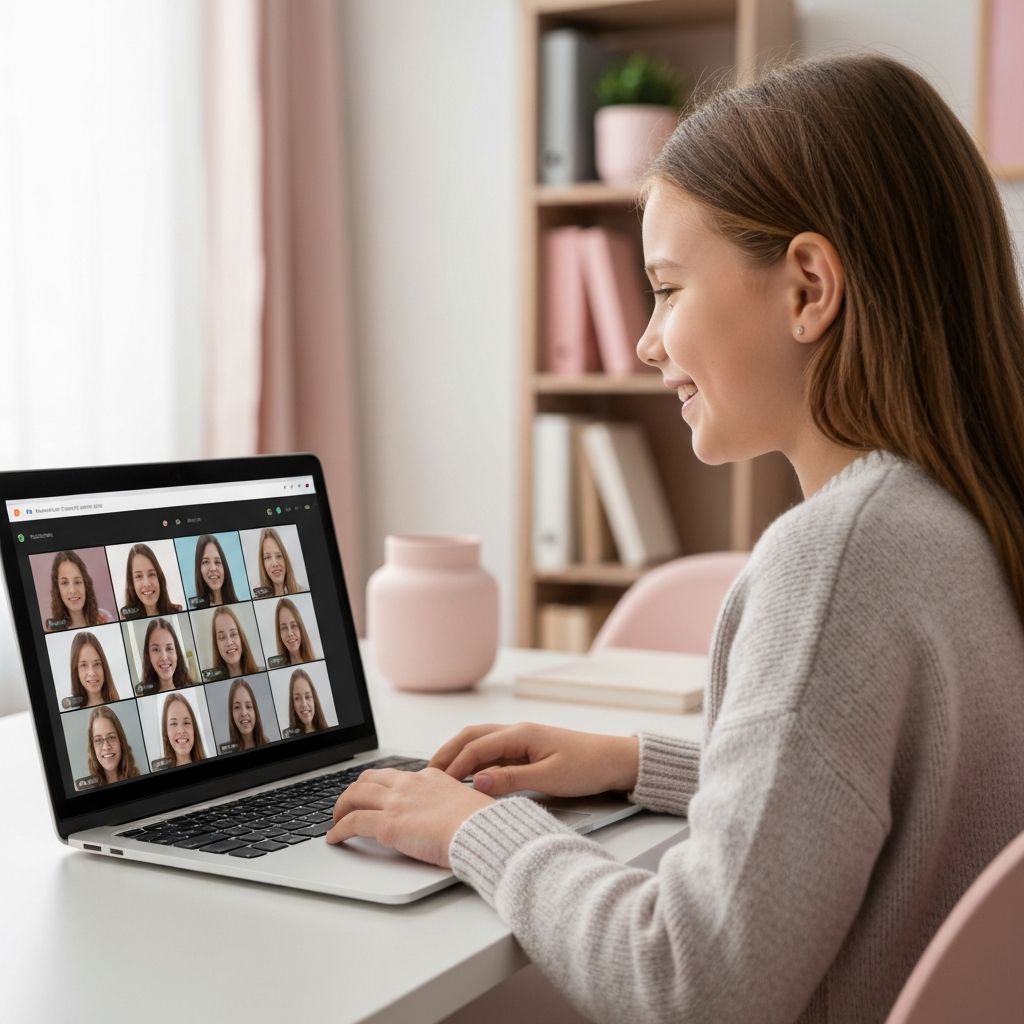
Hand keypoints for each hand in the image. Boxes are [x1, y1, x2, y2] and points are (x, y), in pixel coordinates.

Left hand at [325, 767, 493, 867]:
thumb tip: (447, 819)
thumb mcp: (464, 804)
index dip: (378, 786)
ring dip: (341, 808)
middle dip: (354, 792)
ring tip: (335, 820)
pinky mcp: (388, 825)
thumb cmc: (481, 824)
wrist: (481, 831)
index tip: (373, 795)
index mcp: (429, 778)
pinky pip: (352, 822)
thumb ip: (448, 806)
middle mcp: (409, 784)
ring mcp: (397, 802)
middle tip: (348, 805)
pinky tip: (334, 838)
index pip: (395, 776)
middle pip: (369, 779)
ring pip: (355, 796)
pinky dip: (338, 830)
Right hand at [429, 722, 639, 798]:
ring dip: (459, 755)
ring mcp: (521, 740)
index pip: (477, 747)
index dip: (455, 764)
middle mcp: (517, 732)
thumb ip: (513, 780)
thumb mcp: (551, 777)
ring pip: (480, 742)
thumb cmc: (587, 766)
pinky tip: (468, 776)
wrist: (614, 760)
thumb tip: (477, 782)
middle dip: (448, 753)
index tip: (437, 783)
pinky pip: (493, 752)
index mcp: (521, 734)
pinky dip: (475, 761)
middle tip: (427, 774)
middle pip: (472, 737)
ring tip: (440, 775)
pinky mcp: (527, 751)